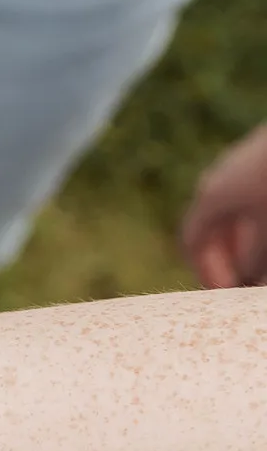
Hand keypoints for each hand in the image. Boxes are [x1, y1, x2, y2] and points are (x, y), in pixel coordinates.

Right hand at [180, 124, 266, 288]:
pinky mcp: (264, 157)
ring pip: (238, 211)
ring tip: (263, 258)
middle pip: (214, 226)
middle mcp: (219, 179)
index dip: (205, 271)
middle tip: (245, 280)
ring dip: (248, 239)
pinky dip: (261, 218)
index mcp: (210, 199)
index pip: (192, 242)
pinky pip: (255, 195)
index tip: (225, 293)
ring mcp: (243, 164)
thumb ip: (258, 263)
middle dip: (228, 257)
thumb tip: (251, 286)